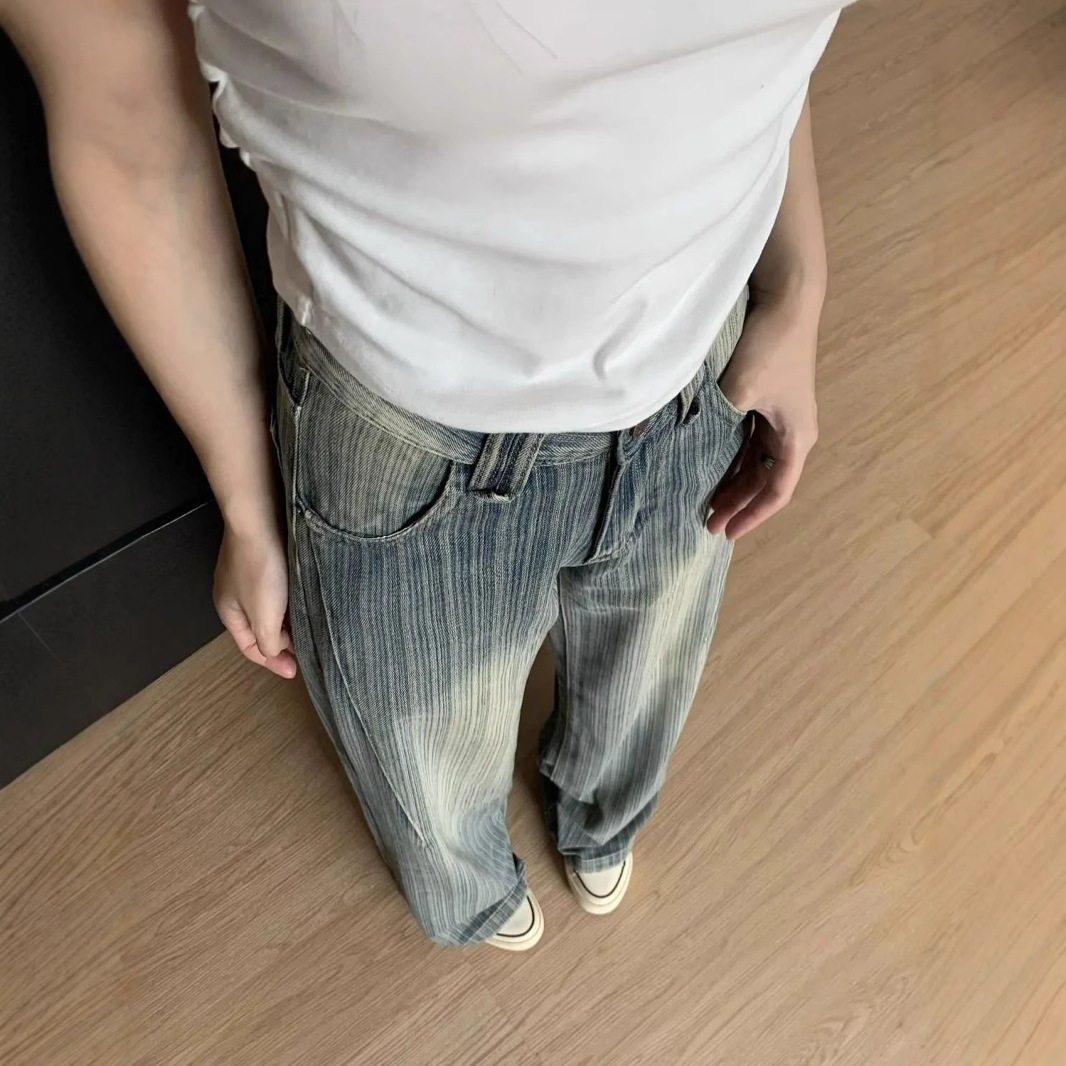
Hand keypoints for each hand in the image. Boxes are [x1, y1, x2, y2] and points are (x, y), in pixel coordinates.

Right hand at [213, 520, 297, 677]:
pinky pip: (279, 589)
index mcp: (229, 612)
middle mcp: (235, 594)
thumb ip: (267, 641)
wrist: (261, 520)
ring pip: (271, 608)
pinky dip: (291, 602)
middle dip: (281, 642)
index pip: (249, 647)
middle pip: (259, 628)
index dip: (271, 662)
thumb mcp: (263, 616)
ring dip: (289, 622)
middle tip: (306, 652)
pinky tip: (307, 602)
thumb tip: (274, 650)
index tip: (295, 671)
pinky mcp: (265, 558)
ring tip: (311, 630)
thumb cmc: (260, 569)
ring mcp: (249, 574)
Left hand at [707, 295, 819, 539]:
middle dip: (737, 502)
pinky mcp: (767, 399)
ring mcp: (780, 415)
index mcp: (796, 437)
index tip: (726, 532)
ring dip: (732, 480)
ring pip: (754, 460)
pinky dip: (730, 455)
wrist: (787, 297)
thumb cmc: (769, 347)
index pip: (776, 492)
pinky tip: (708, 463)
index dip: (751, 515)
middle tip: (706, 521)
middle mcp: (792, 431)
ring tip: (706, 500)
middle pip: (764, 479)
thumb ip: (708, 421)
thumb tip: (664, 442)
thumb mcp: (736, 391)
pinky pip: (747, 439)